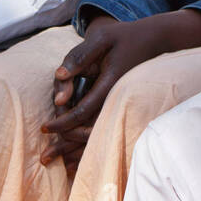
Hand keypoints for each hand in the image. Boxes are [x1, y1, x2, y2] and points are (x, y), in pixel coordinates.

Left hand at [40, 15, 176, 167]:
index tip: (45, 129)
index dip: (63, 122)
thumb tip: (59, 75)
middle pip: (91, 128)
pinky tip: (78, 157)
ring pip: (99, 132)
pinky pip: (105, 126)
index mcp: (112, 82)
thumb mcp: (101, 37)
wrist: (155, 39)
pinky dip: (91, 142)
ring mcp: (121, 102)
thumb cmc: (124, 36)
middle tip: (45, 157)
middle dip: (67, 144)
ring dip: (78, 150)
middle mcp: (118, 97)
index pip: (84, 110)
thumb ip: (79, 56)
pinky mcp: (121, 102)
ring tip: (60, 164)